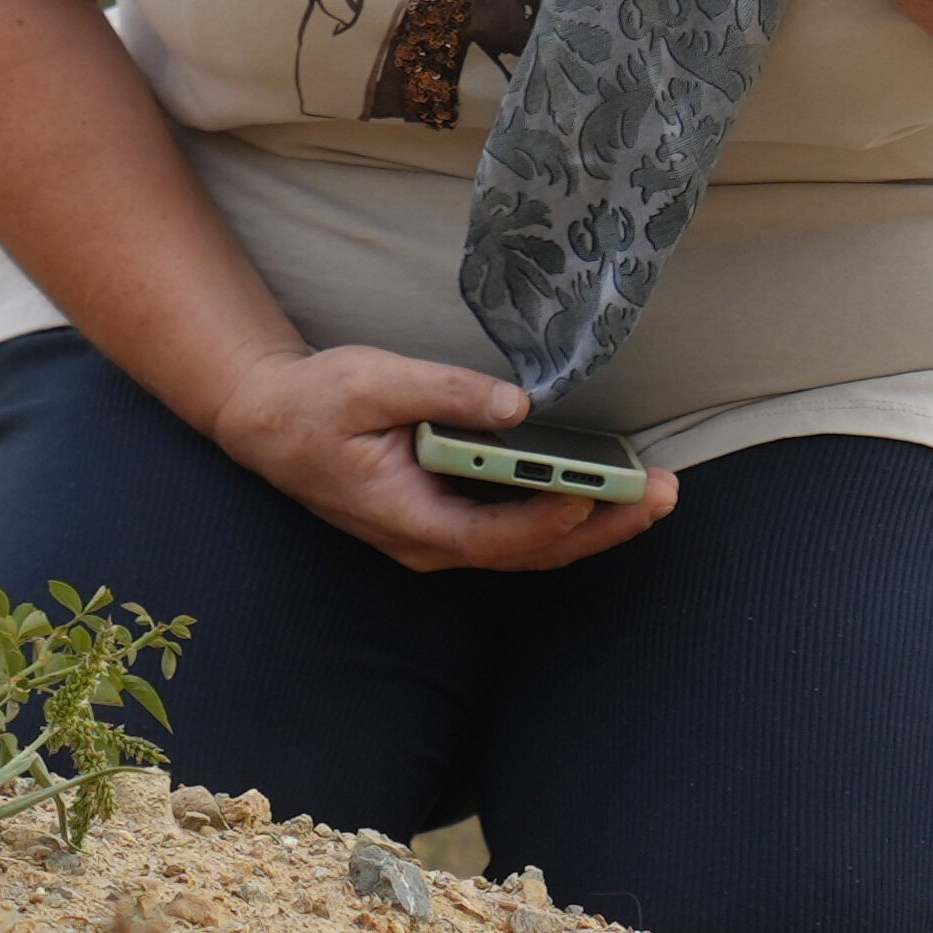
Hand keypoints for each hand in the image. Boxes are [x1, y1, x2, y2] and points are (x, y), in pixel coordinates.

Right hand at [205, 346, 682, 574]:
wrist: (270, 426)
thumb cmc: (314, 405)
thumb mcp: (368, 381)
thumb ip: (441, 391)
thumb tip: (515, 405)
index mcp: (405, 516)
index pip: (490, 534)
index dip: (547, 517)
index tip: (594, 491)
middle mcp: (429, 542)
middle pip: (529, 551)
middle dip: (601, 526)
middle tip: (662, 493)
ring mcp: (442, 537)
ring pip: (531, 547)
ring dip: (596, 524)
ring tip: (655, 493)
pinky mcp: (452, 520)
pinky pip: (520, 530)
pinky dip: (568, 514)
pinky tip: (609, 488)